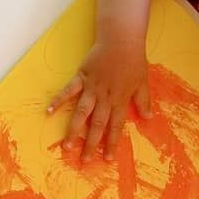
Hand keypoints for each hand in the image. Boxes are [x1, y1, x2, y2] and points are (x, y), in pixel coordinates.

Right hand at [47, 37, 151, 161]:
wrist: (121, 37)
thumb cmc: (133, 60)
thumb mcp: (142, 82)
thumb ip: (143, 101)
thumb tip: (149, 118)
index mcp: (119, 100)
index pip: (116, 127)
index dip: (112, 143)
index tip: (107, 159)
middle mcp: (105, 98)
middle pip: (97, 125)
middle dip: (91, 144)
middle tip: (85, 161)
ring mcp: (92, 88)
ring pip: (82, 113)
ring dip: (74, 130)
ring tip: (67, 146)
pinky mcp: (82, 77)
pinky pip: (68, 90)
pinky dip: (58, 100)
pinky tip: (48, 111)